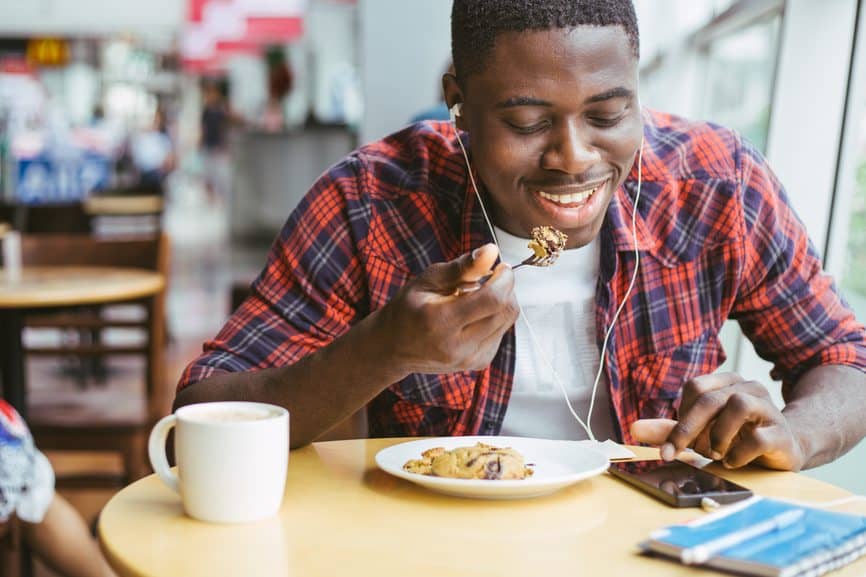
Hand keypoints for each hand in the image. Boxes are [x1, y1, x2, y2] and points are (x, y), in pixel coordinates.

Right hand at [377, 243, 518, 374]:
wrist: (394, 347)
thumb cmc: (408, 309)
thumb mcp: (428, 280)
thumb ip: (462, 267)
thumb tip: (491, 251)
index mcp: (440, 322)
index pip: (493, 299)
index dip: (504, 279)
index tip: (500, 267)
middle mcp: (457, 346)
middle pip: (505, 310)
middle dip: (505, 287)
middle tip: (488, 276)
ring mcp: (469, 358)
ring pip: (507, 320)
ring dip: (502, 301)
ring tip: (478, 294)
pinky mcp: (478, 363)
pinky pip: (501, 332)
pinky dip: (495, 317)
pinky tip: (475, 313)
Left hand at [630, 372, 805, 470]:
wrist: (783, 449)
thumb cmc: (736, 437)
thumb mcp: (701, 432)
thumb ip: (668, 429)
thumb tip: (633, 428)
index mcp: (727, 382)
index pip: (695, 387)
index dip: (681, 413)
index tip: (677, 439)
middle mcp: (748, 388)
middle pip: (710, 398)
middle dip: (687, 428)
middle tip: (677, 452)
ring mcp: (768, 408)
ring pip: (738, 405)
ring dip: (718, 435)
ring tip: (714, 453)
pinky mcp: (781, 433)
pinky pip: (758, 437)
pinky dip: (738, 453)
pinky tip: (732, 461)